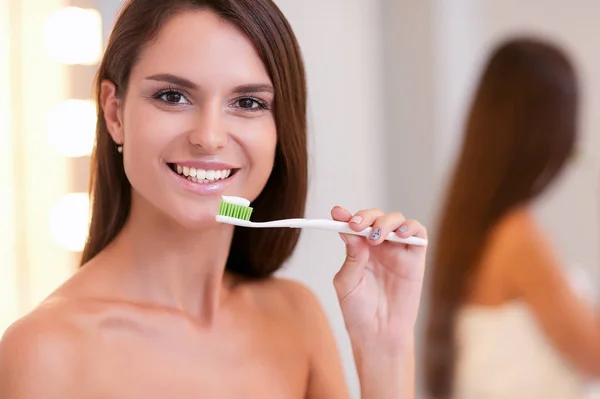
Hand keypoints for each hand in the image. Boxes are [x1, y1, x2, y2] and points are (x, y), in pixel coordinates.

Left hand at [331, 206, 427, 348]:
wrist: (378, 334)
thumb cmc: (359, 311)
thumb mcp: (347, 283)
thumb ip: (351, 257)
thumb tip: (353, 233)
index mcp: (358, 249)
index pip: (354, 225)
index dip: (346, 215)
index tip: (337, 213)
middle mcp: (378, 246)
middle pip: (376, 217)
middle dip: (366, 216)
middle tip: (357, 225)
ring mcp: (397, 250)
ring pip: (396, 220)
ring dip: (385, 222)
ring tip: (375, 237)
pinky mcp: (415, 258)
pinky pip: (418, 233)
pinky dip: (410, 227)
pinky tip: (399, 234)